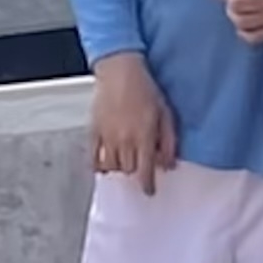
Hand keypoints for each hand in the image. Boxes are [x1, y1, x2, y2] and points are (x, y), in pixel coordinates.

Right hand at [89, 54, 178, 189]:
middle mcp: (124, 140)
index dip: (147, 185)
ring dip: (119, 168)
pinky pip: (93, 157)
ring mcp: (107, 137)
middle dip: (135, 172)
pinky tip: (104, 164)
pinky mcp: (94, 131)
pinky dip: (98, 164)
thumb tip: (169, 164)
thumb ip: (168, 142)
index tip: (149, 191)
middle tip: (139, 167)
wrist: (120, 71)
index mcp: (144, 137)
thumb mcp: (166, 114)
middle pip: (128, 170)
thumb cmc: (145, 89)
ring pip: (111, 167)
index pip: (145, 171)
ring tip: (124, 162)